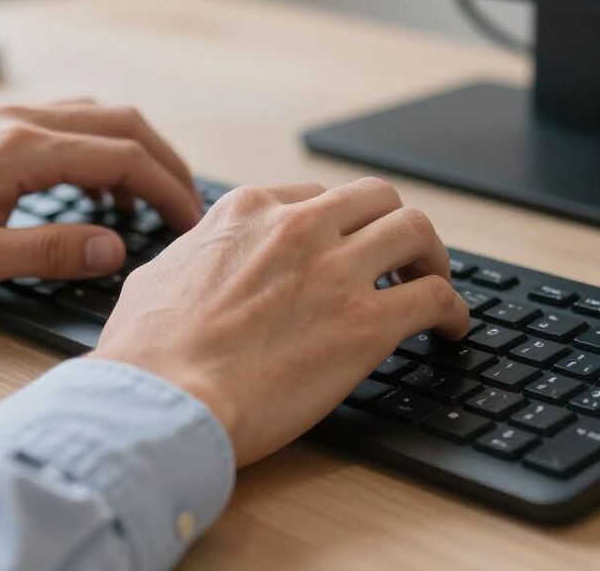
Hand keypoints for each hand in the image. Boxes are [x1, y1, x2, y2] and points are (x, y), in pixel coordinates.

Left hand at [0, 101, 202, 295]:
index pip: (123, 156)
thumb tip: (116, 250)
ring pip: (101, 118)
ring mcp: (12, 119)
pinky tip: (98, 191)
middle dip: (166, 164)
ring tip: (150, 202)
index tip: (189, 221)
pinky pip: (74, 124)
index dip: (167, 189)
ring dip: (137, 152)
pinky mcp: (1, 128)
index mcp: (23, 149)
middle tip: (186, 207)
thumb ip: (51, 251)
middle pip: (124, 124)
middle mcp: (24, 122)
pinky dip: (104, 151)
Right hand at [91, 177, 468, 465]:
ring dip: (432, 256)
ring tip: (434, 282)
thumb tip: (197, 258)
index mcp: (250, 210)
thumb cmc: (147, 351)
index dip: (341, 224)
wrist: (160, 401)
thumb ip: (194, 255)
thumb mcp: (160, 274)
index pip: (319, 197)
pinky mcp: (364, 324)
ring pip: (415, 230)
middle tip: (399, 258)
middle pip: (377, 198)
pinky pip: (434, 297)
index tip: (347, 248)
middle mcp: (299, 226)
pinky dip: (453, 308)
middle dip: (393, 224)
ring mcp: (335, 271)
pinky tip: (451, 327)